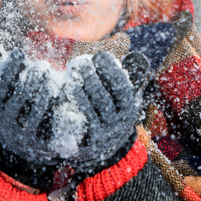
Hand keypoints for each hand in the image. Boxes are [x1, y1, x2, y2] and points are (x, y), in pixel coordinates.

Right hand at [0, 43, 63, 190]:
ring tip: (54, 78)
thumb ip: (2, 68)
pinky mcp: (45, 145)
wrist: (33, 147)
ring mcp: (26, 137)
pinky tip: (64, 94)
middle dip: (30, 80)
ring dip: (45, 93)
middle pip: (18, 100)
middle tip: (42, 66)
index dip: (9, 69)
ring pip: (35, 113)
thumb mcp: (11, 89)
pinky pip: (53, 126)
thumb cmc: (23, 108)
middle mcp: (8, 125)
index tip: (19, 53)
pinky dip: (60, 109)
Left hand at [64, 51, 149, 175]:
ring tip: (71, 77)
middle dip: (91, 79)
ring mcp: (102, 136)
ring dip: (80, 92)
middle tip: (80, 63)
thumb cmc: (108, 111)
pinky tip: (65, 94)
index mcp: (129, 109)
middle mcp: (118, 125)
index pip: (123, 89)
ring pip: (91, 112)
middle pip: (104, 99)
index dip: (111, 71)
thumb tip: (135, 52)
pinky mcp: (86, 144)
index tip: (100, 56)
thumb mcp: (120, 95)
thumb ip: (126, 74)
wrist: (100, 147)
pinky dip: (72, 109)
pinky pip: (78, 125)